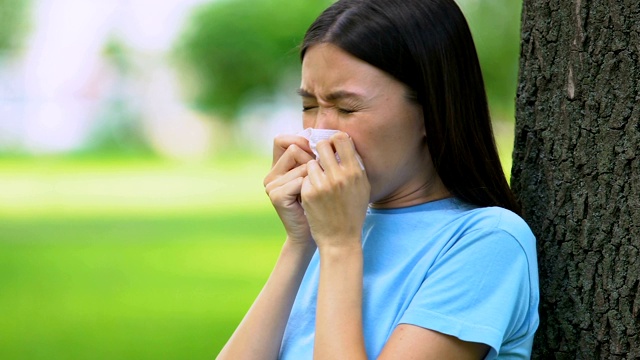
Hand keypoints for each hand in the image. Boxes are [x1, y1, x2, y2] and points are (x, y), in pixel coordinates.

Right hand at [264, 135, 314, 245]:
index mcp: (277, 167)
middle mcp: (270, 175)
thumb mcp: (315, 176)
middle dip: (311, 159)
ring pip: (300, 164)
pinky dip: (312, 186)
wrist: (316, 233)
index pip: (282, 140)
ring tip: (316, 191)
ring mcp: (270, 185)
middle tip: (320, 177)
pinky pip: (300, 179)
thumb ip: (311, 157)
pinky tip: (313, 199)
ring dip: (315, 175)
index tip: (317, 154)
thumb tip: (321, 136)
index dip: (301, 141)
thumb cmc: (321, 203)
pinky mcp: (276, 196)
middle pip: (293, 148)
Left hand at [301, 132, 369, 248]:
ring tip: (320, 182)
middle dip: (320, 150)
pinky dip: (308, 184)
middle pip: (322, 145)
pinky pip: (305, 178)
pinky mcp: (309, 194)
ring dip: (314, 169)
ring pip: (311, 162)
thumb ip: (355, 165)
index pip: (341, 139)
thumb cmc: (353, 212)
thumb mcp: (362, 187)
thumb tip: (345, 143)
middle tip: (321, 159)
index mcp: (354, 172)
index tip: (332, 147)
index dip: (334, 140)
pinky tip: (315, 195)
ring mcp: (322, 185)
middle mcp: (339, 176)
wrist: (340, 239)